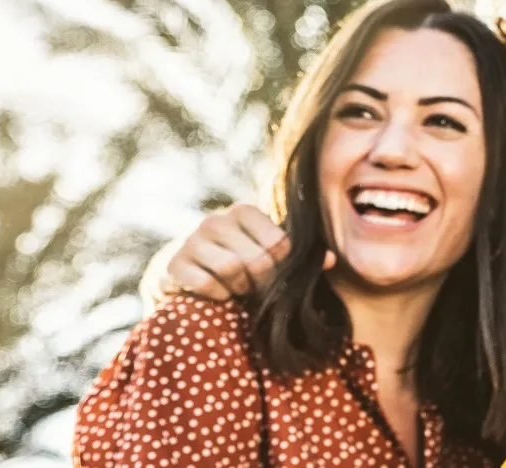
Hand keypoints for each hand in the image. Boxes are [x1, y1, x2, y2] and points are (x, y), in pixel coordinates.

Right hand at [140, 204, 314, 302]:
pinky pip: (205, 283)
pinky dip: (217, 295)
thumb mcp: (269, 254)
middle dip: (261, 281)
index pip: (279, 243)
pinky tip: (219, 293)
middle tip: (256, 286)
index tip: (274, 273)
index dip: (281, 266)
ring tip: (239, 288)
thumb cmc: (241, 261)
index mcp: (244, 211)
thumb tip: (332, 259)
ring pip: (231, 269)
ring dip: (239, 287)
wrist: (191, 271)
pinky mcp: (174, 264)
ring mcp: (191, 240)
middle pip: (256, 259)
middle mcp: (216, 220)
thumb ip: (300, 255)